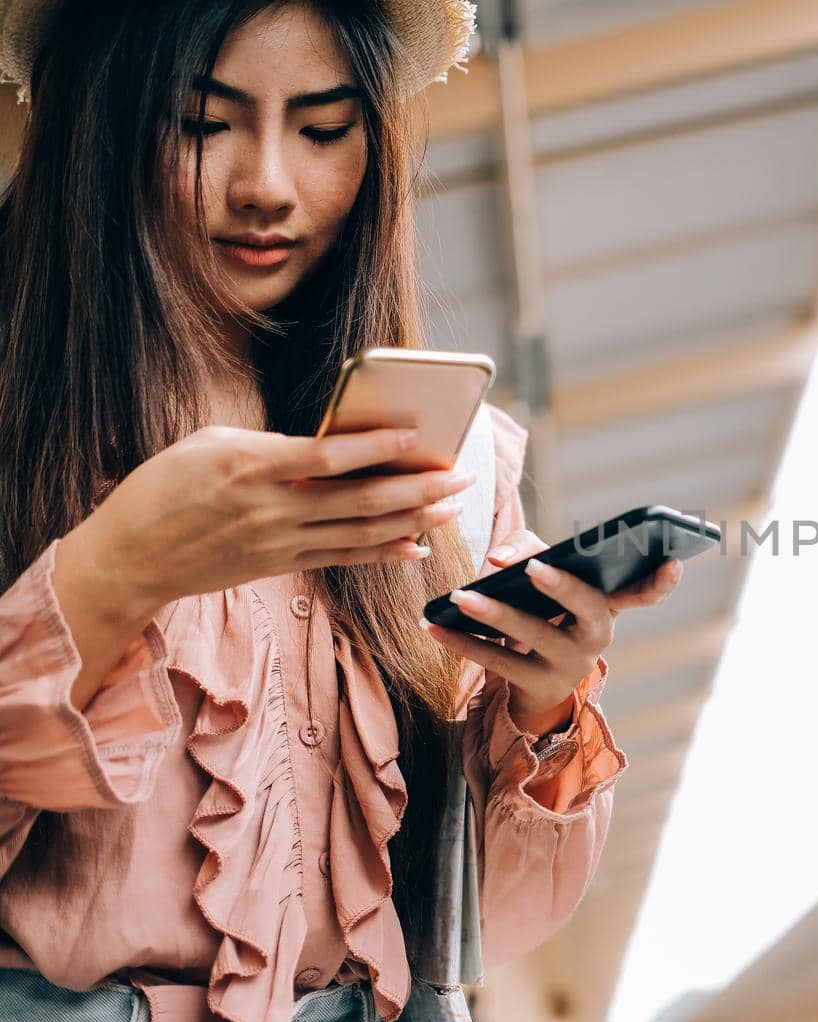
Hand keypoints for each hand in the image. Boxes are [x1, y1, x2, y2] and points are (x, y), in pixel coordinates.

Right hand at [66, 424, 474, 621]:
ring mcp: (278, 542)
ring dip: (411, 521)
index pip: (325, 456)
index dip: (374, 446)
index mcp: (249, 467)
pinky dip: (382, 552)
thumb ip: (270, 446)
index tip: (416, 434)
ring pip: (359, 533)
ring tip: (452, 509)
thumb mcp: (208, 445)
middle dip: (416, 489)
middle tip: (461, 477)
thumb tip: (327, 447)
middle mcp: (270, 509)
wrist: (130, 557)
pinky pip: (342, 558)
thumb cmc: (164, 487)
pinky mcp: (280, 565)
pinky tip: (416, 546)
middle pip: (358, 500)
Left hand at [419, 528, 681, 715]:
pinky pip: (496, 662)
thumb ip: (528, 550)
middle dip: (562, 588)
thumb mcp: (545, 581)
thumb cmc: (545, 612)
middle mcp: (597, 635)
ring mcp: (569, 664)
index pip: (644, 593)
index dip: (661, 581)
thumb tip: (500, 559)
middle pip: (587, 608)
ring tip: (460, 596)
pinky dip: (462, 642)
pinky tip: (435, 626)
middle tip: (533, 568)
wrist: (536, 683)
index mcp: (609, 605)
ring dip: (495, 612)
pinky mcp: (536, 685)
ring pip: (533, 636)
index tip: (673, 561)